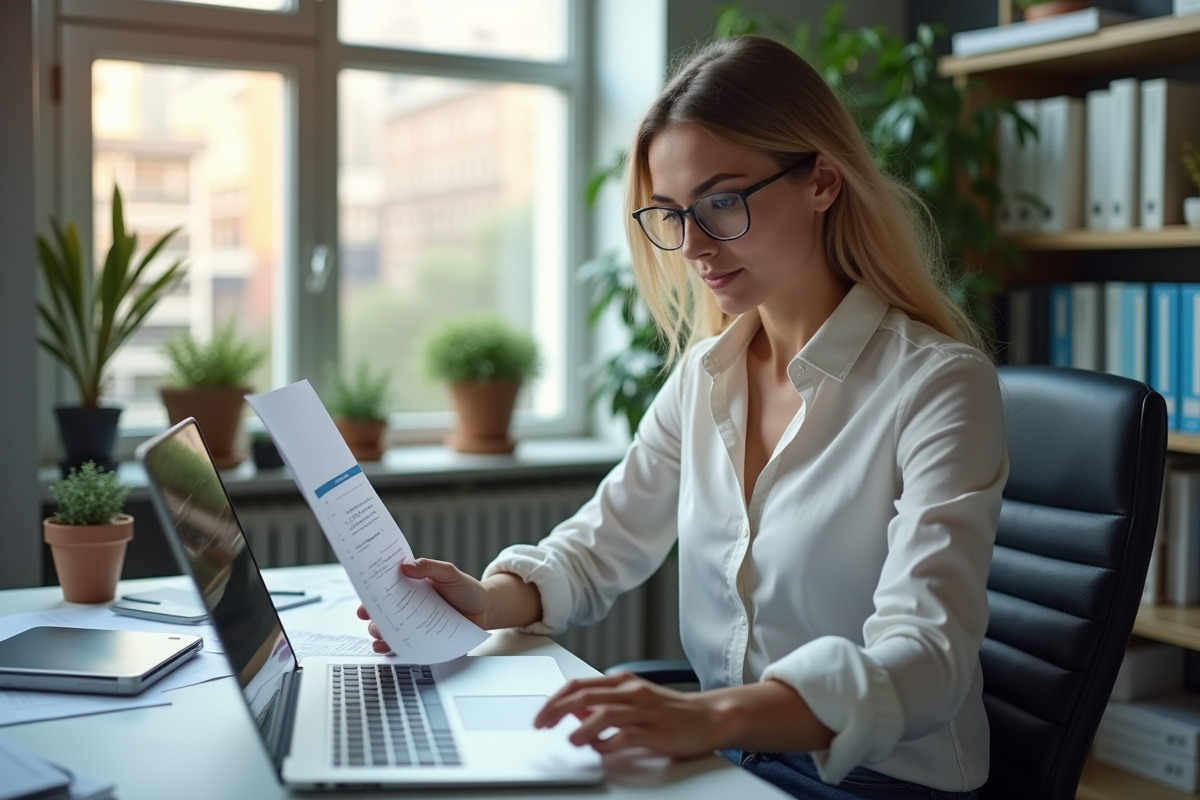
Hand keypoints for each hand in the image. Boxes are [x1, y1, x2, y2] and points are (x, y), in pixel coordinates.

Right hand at [356, 558, 489, 652]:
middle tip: (368, 616)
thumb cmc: (465, 588)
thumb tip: (405, 565)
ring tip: (379, 635)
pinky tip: (387, 649)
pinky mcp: (422, 641)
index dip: (371, 590)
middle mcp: (408, 606)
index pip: (386, 587)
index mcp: (410, 586)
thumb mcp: (449, 572)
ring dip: (379, 633)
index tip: (363, 592)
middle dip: (372, 614)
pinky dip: (393, 649)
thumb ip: (429, 567)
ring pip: (389, 630)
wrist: (485, 610)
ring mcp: (413, 625)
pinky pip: (404, 647)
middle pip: (382, 611)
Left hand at [533, 672, 728, 757]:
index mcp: (623, 682)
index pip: (580, 685)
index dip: (556, 699)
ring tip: (571, 741)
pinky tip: (602, 750)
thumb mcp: (634, 700)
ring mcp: (645, 711)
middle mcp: (632, 692)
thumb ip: (606, 703)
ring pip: (606, 713)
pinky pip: (628, 736)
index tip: (541, 715)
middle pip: (586, 696)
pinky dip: (610, 744)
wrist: (710, 716)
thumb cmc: (670, 710)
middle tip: (542, 725)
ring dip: (583, 728)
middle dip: (558, 711)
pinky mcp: (657, 731)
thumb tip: (575, 712)